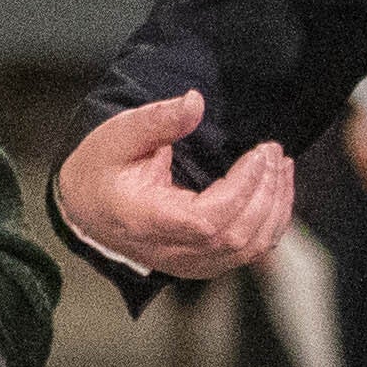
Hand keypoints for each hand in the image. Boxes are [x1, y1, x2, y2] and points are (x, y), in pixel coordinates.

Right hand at [53, 89, 293, 278]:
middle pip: (236, 236)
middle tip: (273, 151)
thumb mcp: (118, 135)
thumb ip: (157, 120)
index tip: (259, 152)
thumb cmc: (101, 171)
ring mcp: (190, 264)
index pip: (208, 221)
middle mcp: (171, 252)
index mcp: (147, 222)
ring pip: (249, 248)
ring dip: (275, 206)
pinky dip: (271, 222)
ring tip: (280, 166)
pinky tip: (276, 189)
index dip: (243, 189)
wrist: (86, 209)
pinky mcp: (204, 264)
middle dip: (265, 191)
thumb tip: (195, 102)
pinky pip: (249, 252)